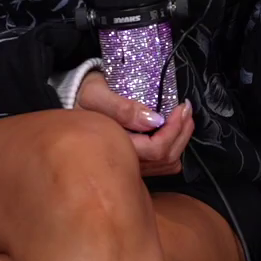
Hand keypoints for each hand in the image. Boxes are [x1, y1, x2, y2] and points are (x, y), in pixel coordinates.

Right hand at [75, 72, 195, 176]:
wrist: (74, 101)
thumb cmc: (84, 95)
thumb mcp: (96, 94)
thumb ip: (122, 108)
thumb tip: (154, 121)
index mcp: (115, 146)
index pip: (155, 150)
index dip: (174, 130)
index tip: (179, 107)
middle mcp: (124, 161)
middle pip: (165, 159)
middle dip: (182, 132)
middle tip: (186, 109)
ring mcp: (130, 165)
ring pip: (167, 164)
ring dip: (181, 140)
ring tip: (184, 118)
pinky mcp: (135, 164)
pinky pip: (162, 166)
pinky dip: (174, 148)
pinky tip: (174, 131)